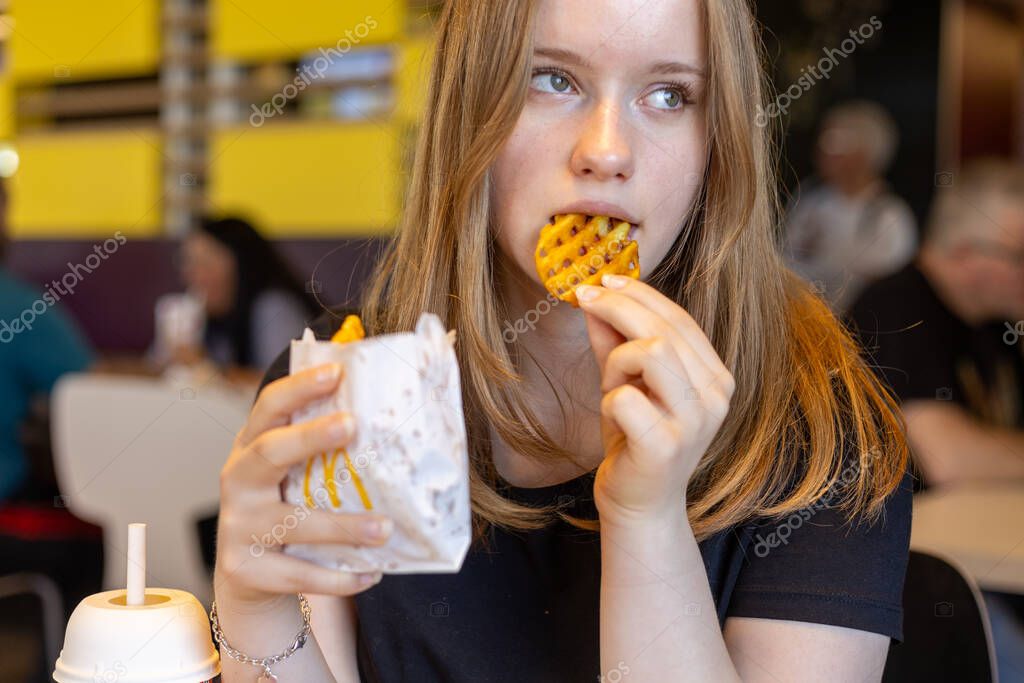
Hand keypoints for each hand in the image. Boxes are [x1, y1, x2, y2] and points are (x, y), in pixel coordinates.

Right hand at [214, 363, 392, 609]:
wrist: (247, 575)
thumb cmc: (283, 507)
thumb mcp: (290, 473)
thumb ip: (320, 447)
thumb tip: (385, 411)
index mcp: (250, 448)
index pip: (269, 407)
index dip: (299, 387)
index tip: (336, 371)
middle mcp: (238, 482)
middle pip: (270, 452)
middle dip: (310, 437)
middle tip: (351, 425)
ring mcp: (239, 527)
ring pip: (294, 523)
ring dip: (343, 526)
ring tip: (385, 528)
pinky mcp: (247, 569)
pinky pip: (300, 574)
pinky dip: (339, 577)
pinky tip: (373, 572)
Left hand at [577, 275, 734, 524]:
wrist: (640, 504)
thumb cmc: (634, 439)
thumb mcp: (624, 381)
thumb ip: (614, 340)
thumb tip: (595, 294)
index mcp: (716, 376)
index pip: (680, 318)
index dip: (639, 294)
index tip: (604, 281)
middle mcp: (715, 396)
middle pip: (664, 329)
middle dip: (617, 309)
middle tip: (585, 299)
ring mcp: (694, 422)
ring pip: (650, 352)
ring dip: (617, 363)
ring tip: (611, 387)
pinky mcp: (665, 446)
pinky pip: (624, 397)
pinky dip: (608, 401)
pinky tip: (613, 419)